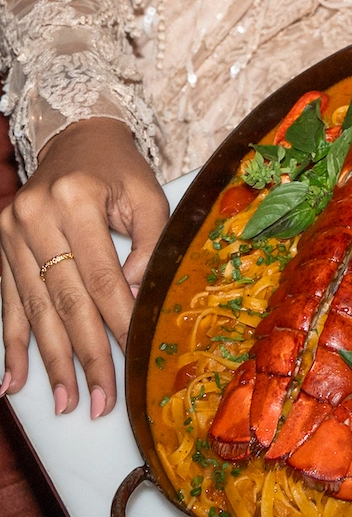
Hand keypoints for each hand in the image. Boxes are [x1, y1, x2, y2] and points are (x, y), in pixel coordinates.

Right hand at [0, 118, 167, 416]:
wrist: (76, 138)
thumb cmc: (118, 170)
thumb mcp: (147, 193)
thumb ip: (149, 240)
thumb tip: (134, 293)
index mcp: (77, 200)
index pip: (101, 275)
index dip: (117, 319)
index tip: (131, 357)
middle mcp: (37, 216)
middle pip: (65, 299)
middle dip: (85, 354)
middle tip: (99, 400)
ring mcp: (12, 232)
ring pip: (35, 309)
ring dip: (50, 361)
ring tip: (66, 401)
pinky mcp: (0, 246)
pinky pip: (9, 304)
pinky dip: (12, 345)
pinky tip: (13, 382)